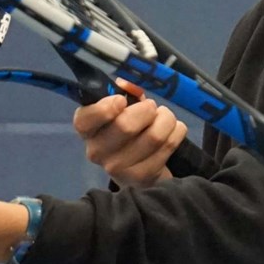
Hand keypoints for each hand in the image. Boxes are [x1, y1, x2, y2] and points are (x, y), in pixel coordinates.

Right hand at [74, 81, 188, 186]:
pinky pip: (168, 145)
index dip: (106, 107)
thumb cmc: (128, 129)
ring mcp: (118, 168)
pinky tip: (172, 131)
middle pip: (126, 125)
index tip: (122, 101)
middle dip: (146, 109)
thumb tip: (129, 86)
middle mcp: (96, 151)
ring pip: (154, 135)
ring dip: (166, 119)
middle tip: (151, 108)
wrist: (139, 166)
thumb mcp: (122, 107)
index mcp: (86, 129)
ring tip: (164, 118)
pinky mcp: (142, 177)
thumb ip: (125, 93)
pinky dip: (176, 131)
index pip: (86, 119)